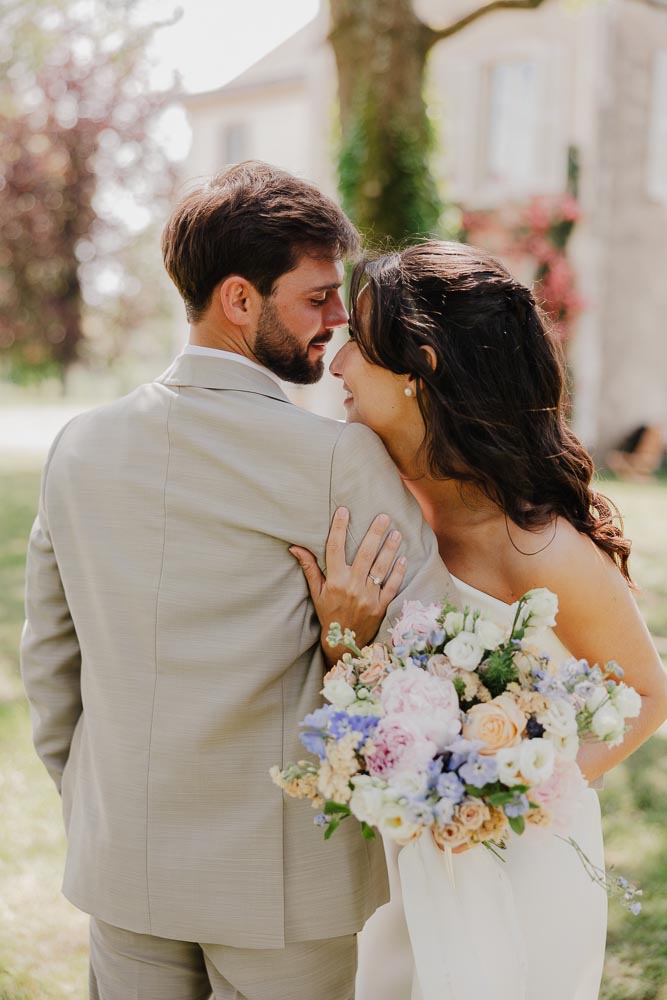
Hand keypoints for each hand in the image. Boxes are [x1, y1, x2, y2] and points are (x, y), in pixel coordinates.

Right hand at [290, 507, 407, 663]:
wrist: (343, 643)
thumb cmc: (328, 613)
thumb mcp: (315, 592)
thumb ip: (309, 568)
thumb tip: (295, 547)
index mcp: (334, 581)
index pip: (335, 549)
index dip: (339, 528)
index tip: (344, 510)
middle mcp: (352, 586)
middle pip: (365, 554)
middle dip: (375, 533)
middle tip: (383, 516)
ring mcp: (368, 597)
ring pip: (381, 568)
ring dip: (390, 549)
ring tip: (396, 532)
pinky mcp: (381, 606)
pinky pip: (392, 586)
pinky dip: (398, 572)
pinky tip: (403, 558)